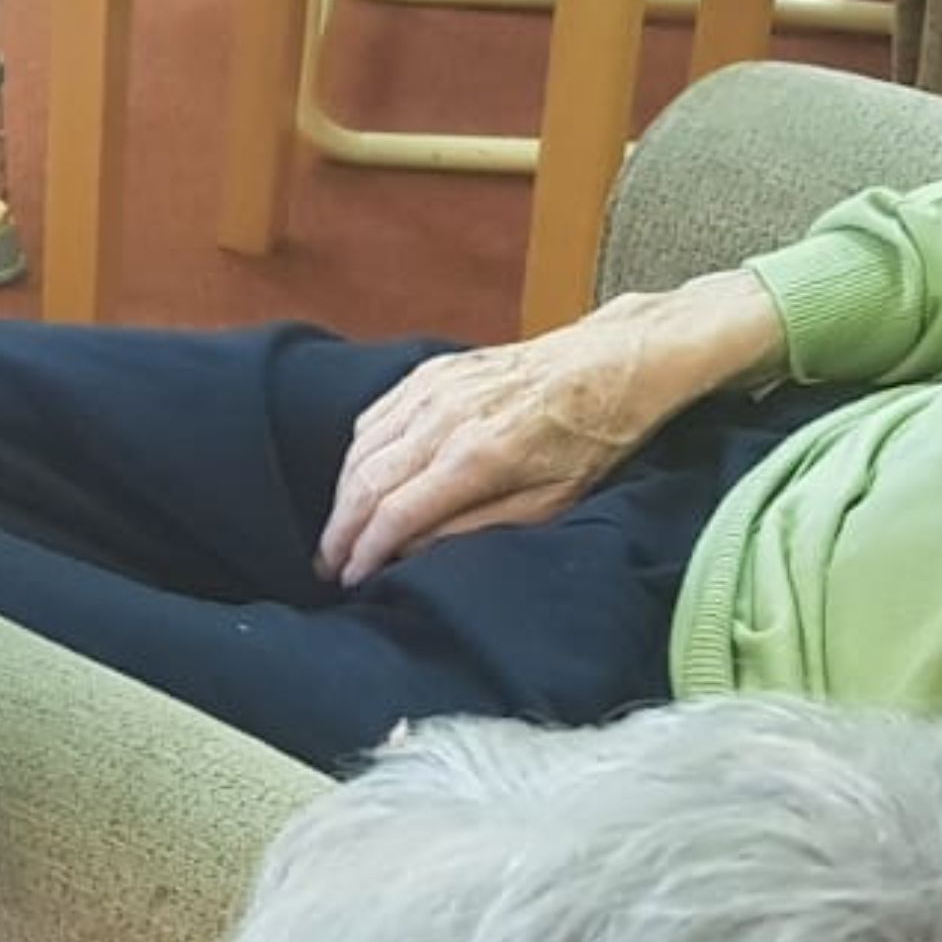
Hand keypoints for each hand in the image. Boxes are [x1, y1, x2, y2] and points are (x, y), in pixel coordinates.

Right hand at [317, 272, 785, 587]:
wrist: (614, 361)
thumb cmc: (594, 436)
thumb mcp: (554, 499)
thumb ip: (481, 524)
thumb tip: (415, 547)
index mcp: (478, 456)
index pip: (396, 512)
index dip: (366, 551)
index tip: (351, 579)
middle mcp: (446, 417)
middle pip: (367, 482)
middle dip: (341, 530)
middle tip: (327, 564)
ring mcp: (435, 388)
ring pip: (363, 448)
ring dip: (342, 494)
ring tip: (336, 531)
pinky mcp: (434, 371)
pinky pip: (375, 415)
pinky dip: (357, 452)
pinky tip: (356, 477)